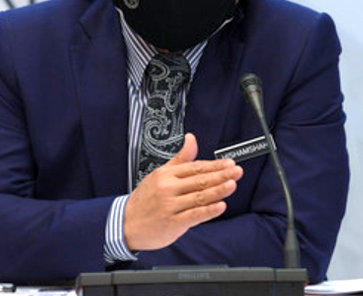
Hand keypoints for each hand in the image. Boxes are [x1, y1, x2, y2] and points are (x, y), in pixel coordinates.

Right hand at [123, 133, 243, 250]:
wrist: (125, 223)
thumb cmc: (145, 199)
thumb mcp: (160, 174)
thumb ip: (180, 158)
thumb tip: (191, 138)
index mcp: (166, 174)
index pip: (195, 167)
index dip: (214, 165)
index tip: (230, 163)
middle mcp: (168, 188)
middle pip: (199, 180)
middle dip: (220, 175)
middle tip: (237, 171)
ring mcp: (170, 206)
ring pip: (198, 197)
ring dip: (217, 190)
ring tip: (232, 184)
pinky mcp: (172, 223)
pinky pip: (193, 215)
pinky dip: (208, 211)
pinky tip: (220, 206)